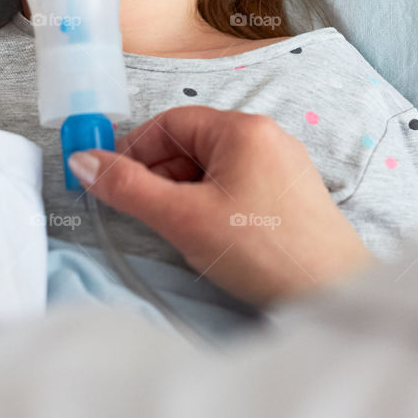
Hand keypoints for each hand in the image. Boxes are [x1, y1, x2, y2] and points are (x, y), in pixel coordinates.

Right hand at [69, 107, 372, 306]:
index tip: (111, 183)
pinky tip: (212, 238)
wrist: (334, 293)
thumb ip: (129, 188)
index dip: (135, 151)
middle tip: (143, 214)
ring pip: (214, 168)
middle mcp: (267, 136)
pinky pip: (239, 186)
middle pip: (193, 144)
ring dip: (185, 194)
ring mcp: (284, 165)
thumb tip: (83, 161)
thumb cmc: (261, 251)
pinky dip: (213, 205)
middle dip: (160, 176)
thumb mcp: (183, 219)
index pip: (171, 123)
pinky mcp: (293, 195)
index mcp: (243, 128)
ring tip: (179, 232)